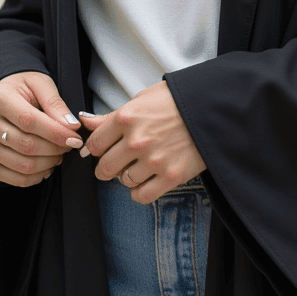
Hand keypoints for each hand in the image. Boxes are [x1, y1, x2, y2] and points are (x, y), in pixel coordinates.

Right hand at [0, 71, 83, 186]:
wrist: (1, 96)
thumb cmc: (22, 88)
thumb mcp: (40, 83)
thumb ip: (55, 103)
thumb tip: (71, 127)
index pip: (29, 121)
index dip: (55, 132)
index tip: (75, 137)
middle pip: (26, 145)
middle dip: (55, 149)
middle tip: (70, 145)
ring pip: (23, 165)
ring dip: (48, 163)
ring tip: (60, 154)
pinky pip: (15, 179)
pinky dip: (36, 177)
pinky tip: (46, 165)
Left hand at [80, 81, 205, 203]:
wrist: (212, 108)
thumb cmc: (176, 100)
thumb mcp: (142, 99)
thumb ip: (111, 115)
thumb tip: (85, 120)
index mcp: (127, 117)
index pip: (95, 144)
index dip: (96, 148)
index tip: (101, 149)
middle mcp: (137, 140)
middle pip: (105, 167)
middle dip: (107, 166)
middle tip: (116, 162)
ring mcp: (153, 160)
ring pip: (124, 181)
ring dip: (127, 177)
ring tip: (138, 166)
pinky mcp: (170, 177)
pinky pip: (142, 196)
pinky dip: (140, 192)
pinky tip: (146, 181)